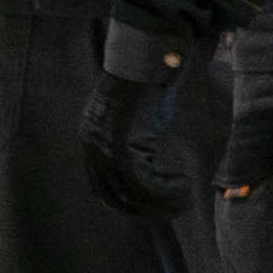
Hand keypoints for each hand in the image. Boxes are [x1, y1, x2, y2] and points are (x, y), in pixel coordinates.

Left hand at [78, 60, 196, 217]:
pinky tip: (183, 184)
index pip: (100, 188)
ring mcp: (106, 147)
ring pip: (132, 193)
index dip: (127, 204)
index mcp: (90, 141)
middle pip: (114, 197)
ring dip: (160, 203)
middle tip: (172, 212)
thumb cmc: (143, 85)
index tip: (151, 208)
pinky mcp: (125, 145)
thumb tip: (144, 169)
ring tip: (182, 200)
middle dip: (145, 210)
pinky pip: (145, 182)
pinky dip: (166, 189)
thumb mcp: (130, 119)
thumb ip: (127, 144)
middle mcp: (93, 147)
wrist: (145, 61)